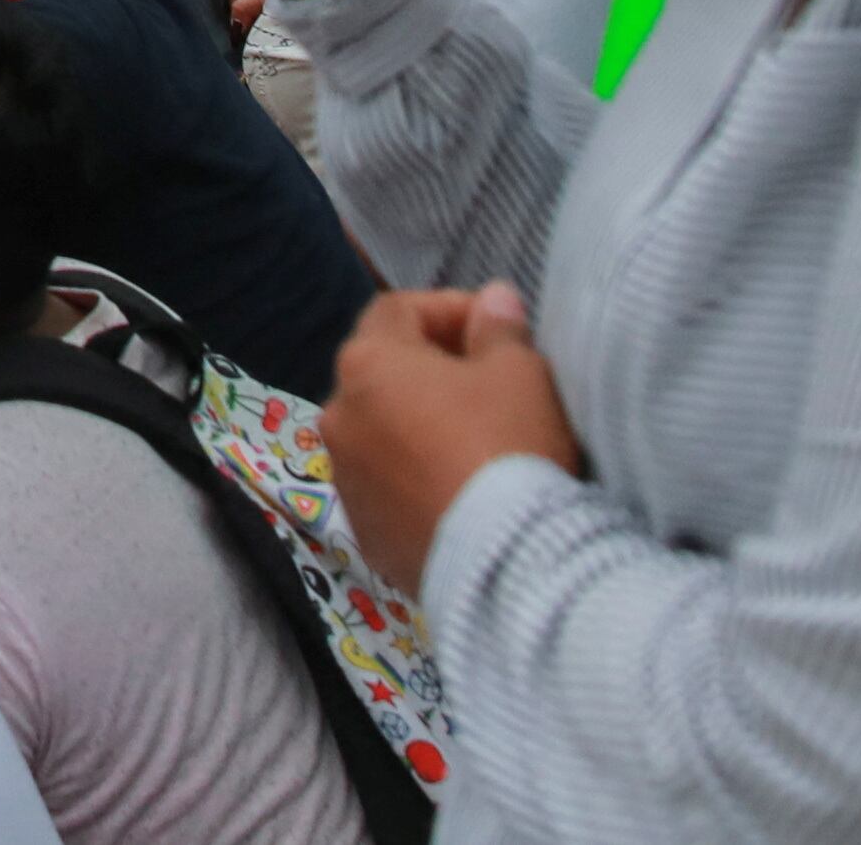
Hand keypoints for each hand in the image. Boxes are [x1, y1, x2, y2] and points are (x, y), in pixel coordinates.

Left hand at [325, 284, 581, 591]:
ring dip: (419, 426)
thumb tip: (492, 299)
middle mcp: (339, 416)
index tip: (495, 328)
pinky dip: (415, 481)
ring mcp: (345, 479)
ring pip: (380, 433)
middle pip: (382, 373)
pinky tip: (461, 493)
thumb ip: (500, 329)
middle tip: (490, 382)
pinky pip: (387, 490)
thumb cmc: (509, 446)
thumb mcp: (520, 373)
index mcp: (367, 364)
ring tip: (476, 442)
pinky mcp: (365, 533)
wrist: (505, 560)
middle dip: (432, 368)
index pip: (397, 311)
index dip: (448, 309)